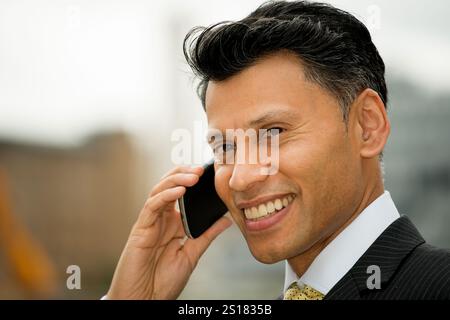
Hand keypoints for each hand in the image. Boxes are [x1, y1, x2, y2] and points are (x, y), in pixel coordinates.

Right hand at [106, 166, 231, 298]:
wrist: (145, 300)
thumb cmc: (163, 282)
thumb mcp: (192, 255)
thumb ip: (206, 236)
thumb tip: (225, 220)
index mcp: (173, 224)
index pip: (182, 194)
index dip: (193, 180)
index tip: (210, 173)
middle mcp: (161, 219)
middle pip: (169, 186)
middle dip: (184, 173)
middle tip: (201, 168)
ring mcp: (150, 222)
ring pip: (159, 191)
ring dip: (176, 179)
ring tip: (193, 175)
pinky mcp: (141, 229)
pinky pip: (152, 206)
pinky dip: (165, 195)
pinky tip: (180, 190)